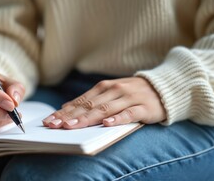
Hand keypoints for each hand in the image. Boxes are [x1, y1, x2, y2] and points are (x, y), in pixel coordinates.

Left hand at [42, 77, 165, 128]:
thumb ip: (90, 100)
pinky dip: (117, 119)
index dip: (64, 112)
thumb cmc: (131, 93)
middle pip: (88, 106)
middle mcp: (114, 91)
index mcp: (103, 88)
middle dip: (70, 116)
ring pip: (105, 109)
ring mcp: (129, 98)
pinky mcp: (144, 107)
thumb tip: (66, 107)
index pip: (80, 101)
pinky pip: (129, 114)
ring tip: (72, 126)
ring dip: (87, 118)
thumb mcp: (109, 93)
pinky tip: (106, 124)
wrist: (164, 87)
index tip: (49, 120)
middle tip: (55, 125)